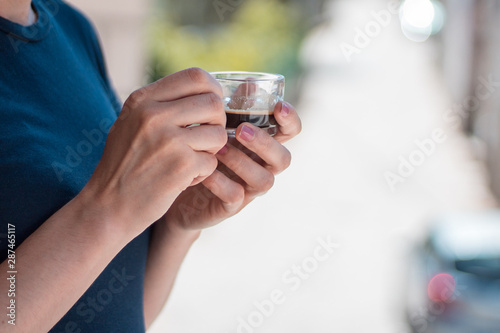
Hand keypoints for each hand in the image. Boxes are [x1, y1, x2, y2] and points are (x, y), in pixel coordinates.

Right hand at [80, 68, 226, 238]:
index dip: (213, 89)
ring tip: (193, 160)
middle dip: (217, 122)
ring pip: (218, 134)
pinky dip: (203, 173)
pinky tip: (184, 178)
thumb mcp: (131, 123)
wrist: (108, 206)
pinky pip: (212, 162)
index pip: (195, 76)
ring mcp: (168, 140)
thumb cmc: (123, 165)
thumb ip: (161, 104)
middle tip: (206, 138)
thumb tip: (204, 90)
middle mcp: (154, 115)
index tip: (212, 105)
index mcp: (142, 100)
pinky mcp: (181, 165)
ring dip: (212, 150)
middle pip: (213, 103)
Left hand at [163, 100, 300, 232]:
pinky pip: (235, 196)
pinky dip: (221, 182)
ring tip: (218, 148)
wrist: (178, 188)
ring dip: (242, 162)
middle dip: (265, 143)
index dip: (291, 120)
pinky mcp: (231, 206)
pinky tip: (205, 170)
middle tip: (241, 130)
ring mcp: (249, 188)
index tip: (279, 106)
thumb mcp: (216, 127)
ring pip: (264, 180)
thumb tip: (248, 83)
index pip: (290, 132)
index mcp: (263, 143)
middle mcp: (262, 166)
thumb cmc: (203, 150)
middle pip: (283, 158)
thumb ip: (234, 108)